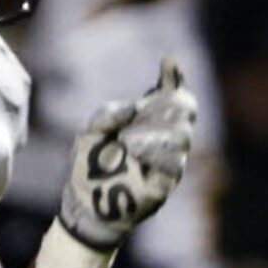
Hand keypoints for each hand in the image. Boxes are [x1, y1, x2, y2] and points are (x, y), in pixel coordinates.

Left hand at [58, 57, 198, 249]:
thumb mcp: (89, 134)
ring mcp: (168, 160)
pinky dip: (157, 155)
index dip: (176, 78)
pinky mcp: (165, 183)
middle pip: (185, 111)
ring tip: (128, 142)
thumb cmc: (88, 166)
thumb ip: (107, 114)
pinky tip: (136, 154)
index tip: (169, 64)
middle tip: (142, 112)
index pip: (173, 94)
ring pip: (183, 137)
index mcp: (150, 120)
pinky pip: (174, 165)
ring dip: (156, 134)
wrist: (82, 203)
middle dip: (166, 106)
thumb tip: (134, 106)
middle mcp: (165, 137)